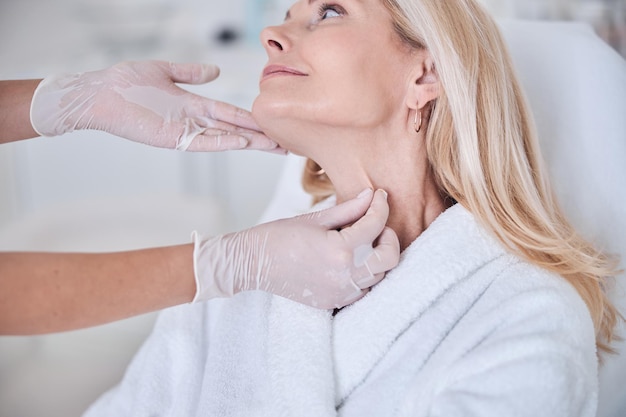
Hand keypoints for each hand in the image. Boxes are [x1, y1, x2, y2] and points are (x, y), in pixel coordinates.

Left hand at [30, 60, 280, 151]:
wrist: (101, 93)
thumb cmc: (127, 81)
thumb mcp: (164, 70)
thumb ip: (190, 73)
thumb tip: (216, 71)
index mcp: (194, 103)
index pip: (231, 113)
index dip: (253, 118)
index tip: (274, 123)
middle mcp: (194, 120)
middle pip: (235, 129)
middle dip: (260, 136)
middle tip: (286, 143)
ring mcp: (185, 131)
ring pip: (225, 139)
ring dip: (250, 143)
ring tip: (274, 146)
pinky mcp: (173, 139)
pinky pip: (203, 143)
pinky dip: (223, 142)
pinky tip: (242, 142)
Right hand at [192, 189, 399, 308]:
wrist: (254, 264)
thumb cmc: (280, 237)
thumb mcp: (316, 218)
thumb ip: (349, 208)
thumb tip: (371, 194)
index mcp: (340, 250)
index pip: (375, 224)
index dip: (381, 205)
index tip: (379, 195)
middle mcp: (345, 275)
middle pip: (390, 258)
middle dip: (389, 236)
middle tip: (377, 224)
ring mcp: (341, 293)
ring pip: (380, 276)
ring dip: (378, 256)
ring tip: (363, 241)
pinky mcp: (335, 302)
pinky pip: (364, 290)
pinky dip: (365, 274)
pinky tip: (353, 260)